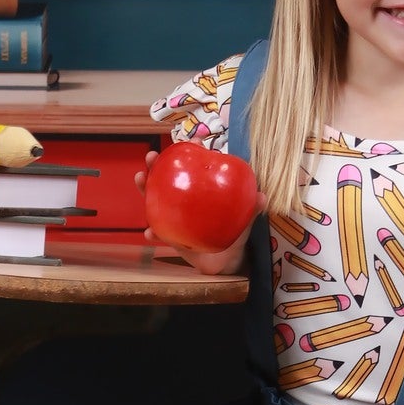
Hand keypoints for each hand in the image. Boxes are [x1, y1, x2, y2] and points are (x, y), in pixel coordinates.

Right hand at [134, 149, 262, 275]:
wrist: (225, 262)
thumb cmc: (234, 234)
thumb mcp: (244, 219)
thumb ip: (252, 208)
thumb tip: (263, 196)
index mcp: (200, 191)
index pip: (191, 168)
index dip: (186, 154)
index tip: (185, 142)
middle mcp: (184, 200)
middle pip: (165, 179)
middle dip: (154, 166)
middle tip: (149, 158)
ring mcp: (174, 217)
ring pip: (155, 200)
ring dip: (145, 190)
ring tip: (140, 180)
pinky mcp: (171, 236)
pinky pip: (159, 232)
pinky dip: (154, 231)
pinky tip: (150, 231)